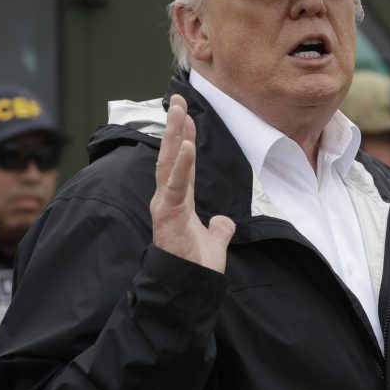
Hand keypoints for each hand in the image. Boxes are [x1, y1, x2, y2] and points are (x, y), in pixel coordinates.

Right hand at [149, 94, 234, 271]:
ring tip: (178, 111)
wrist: (189, 288)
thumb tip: (224, 223)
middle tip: (177, 100)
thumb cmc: (195, 266)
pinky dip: (181, 166)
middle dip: (174, 126)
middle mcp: (167, 198)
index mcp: (178, 201)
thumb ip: (219, 229)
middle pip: (170, 155)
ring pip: (168, 164)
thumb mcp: (214, 242)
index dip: (183, 138)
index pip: (181, 163)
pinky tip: (185, 146)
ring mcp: (165, 205)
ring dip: (173, 136)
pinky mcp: (167, 215)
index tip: (186, 115)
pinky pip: (175, 186)